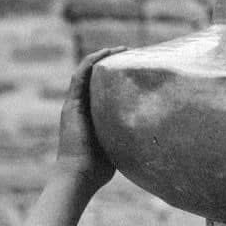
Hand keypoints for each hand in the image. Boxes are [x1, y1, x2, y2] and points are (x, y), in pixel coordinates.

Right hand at [56, 47, 126, 191]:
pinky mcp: (71, 105)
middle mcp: (82, 108)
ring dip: (102, 58)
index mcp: (93, 116)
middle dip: (112, 64)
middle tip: (132, 55)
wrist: (79, 176)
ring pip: (87, 72)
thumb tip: (153, 138)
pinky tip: (106, 54)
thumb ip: (129, 138)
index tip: (136, 69)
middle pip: (95, 78)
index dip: (117, 78)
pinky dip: (92, 62)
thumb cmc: (99, 169)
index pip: (104, 90)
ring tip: (120, 49)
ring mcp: (75, 105)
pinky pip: (79, 76)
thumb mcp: (119, 147)